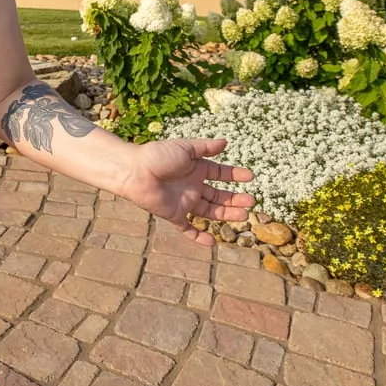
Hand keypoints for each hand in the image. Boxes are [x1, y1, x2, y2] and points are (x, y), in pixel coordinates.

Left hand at [119, 138, 254, 246]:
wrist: (134, 172)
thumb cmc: (157, 156)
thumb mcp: (184, 148)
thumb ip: (205, 147)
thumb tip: (225, 143)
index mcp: (195, 168)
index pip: (219, 173)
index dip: (234, 175)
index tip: (250, 177)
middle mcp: (192, 186)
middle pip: (218, 195)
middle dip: (235, 199)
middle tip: (251, 202)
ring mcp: (184, 201)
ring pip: (210, 212)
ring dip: (227, 215)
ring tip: (244, 216)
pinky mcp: (174, 215)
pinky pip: (188, 229)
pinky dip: (199, 237)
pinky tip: (213, 243)